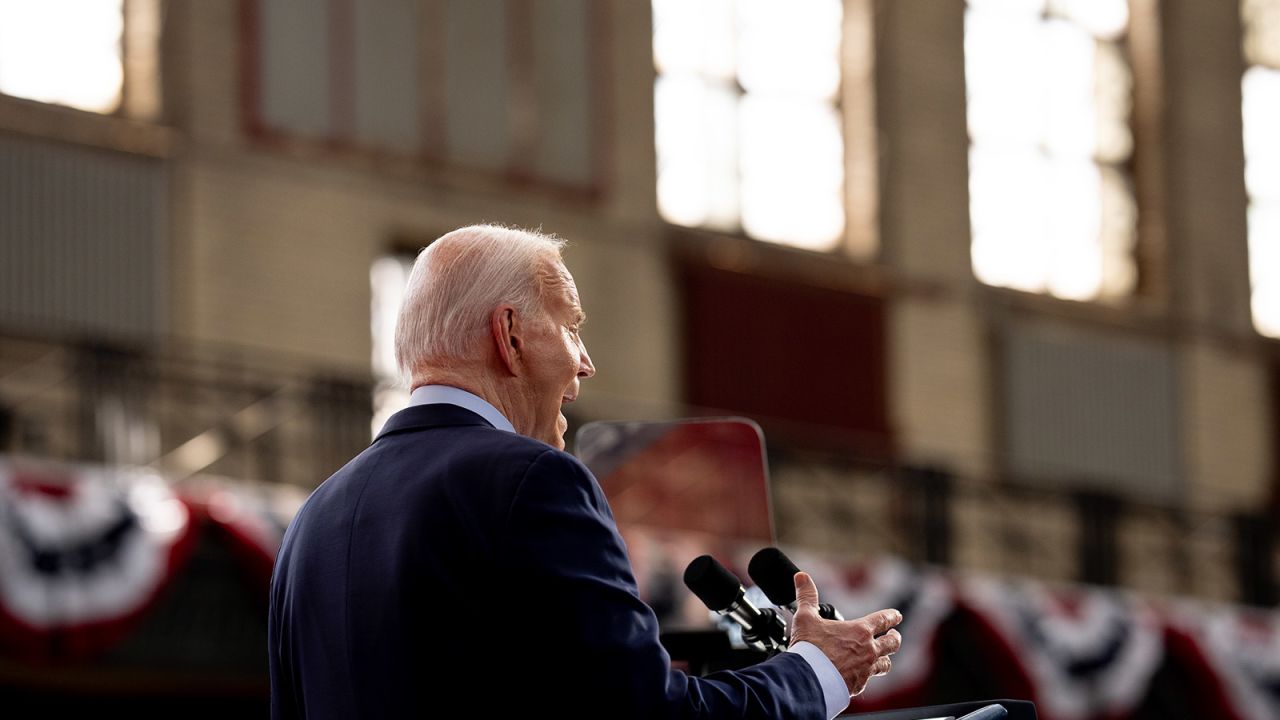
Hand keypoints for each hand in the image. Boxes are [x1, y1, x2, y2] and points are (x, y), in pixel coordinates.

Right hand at [787, 571, 901, 697]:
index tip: (896, 615)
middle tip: (894, 636)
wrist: (808, 680)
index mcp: (860, 631)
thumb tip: (801, 577)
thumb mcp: (805, 618)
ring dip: (885, 659)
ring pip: (885, 664)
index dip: (892, 616)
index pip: (883, 619)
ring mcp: (866, 670)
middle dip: (894, 638)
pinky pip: (868, 680)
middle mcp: (868, 650)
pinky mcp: (858, 686)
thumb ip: (806, 596)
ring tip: (883, 658)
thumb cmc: (809, 648)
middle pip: (892, 643)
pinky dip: (866, 676)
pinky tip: (860, 676)